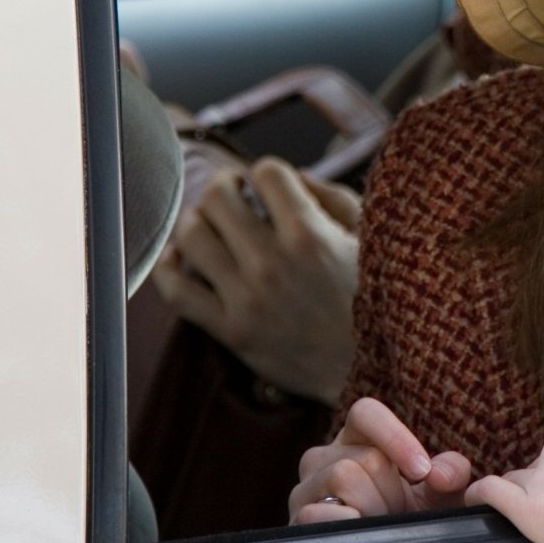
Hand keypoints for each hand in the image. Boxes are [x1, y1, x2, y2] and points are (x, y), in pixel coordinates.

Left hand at [152, 157, 359, 404]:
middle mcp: (272, 262)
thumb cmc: (376, 301)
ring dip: (197, 219)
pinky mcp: (231, 331)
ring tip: (210, 224)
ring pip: (192, 235)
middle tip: (233, 195)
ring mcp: (247, 298)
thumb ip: (333, 197)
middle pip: (218, 196)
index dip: (267, 174)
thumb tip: (294, 175)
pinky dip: (167, 266)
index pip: (266, 172)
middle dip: (225, 186)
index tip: (272, 188)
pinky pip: (177, 291)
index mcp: (311, 233)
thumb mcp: (370, 239)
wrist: (371, 371)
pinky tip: (178, 256)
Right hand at [290, 397, 474, 524]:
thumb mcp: (439, 496)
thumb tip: (439, 474)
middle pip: (364, 456)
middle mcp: (323, 458)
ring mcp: (304, 489)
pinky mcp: (294, 520)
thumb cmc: (410, 520)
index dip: (395, 437)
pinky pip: (318, 510)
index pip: (365, 412)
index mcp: (356, 439)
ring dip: (373, 508)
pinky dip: (348, 525)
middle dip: (392, 491)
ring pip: (342, 476)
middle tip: (395, 513)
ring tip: (377, 525)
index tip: (422, 471)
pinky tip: (359, 538)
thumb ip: (451, 474)